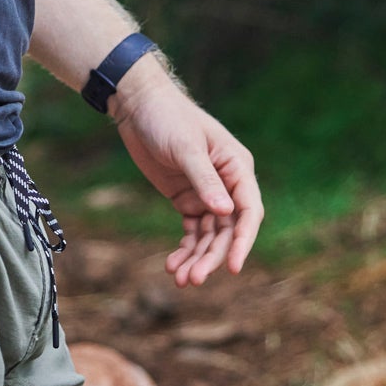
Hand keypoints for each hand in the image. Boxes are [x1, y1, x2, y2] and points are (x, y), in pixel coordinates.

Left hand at [110, 61, 262, 285]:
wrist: (137, 105)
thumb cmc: (167, 117)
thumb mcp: (185, 147)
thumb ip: (204, 179)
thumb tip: (225, 212)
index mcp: (237, 168)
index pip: (248, 211)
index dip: (243, 241)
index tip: (233, 267)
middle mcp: (227, 184)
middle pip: (227, 230)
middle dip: (212, 257)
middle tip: (194, 280)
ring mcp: (206, 193)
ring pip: (209, 236)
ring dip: (197, 258)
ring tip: (181, 279)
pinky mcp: (186, 198)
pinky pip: (191, 231)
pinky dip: (184, 248)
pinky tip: (172, 264)